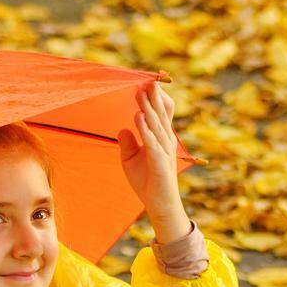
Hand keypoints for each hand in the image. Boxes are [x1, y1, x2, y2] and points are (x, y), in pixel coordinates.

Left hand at [117, 81, 183, 217]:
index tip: (147, 84)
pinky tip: (137, 118)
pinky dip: (145, 129)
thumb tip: (122, 129)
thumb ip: (127, 144)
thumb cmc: (147, 181)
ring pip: (156, 125)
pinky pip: (152, 142)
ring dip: (148, 109)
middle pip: (159, 115)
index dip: (156, 100)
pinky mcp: (159, 162)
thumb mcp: (131, 160)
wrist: (159, 204)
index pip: (161, 114)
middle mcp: (165, 142)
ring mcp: (164, 151)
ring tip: (140, 94)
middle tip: (146, 82)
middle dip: (153, 98)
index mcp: (160, 139)